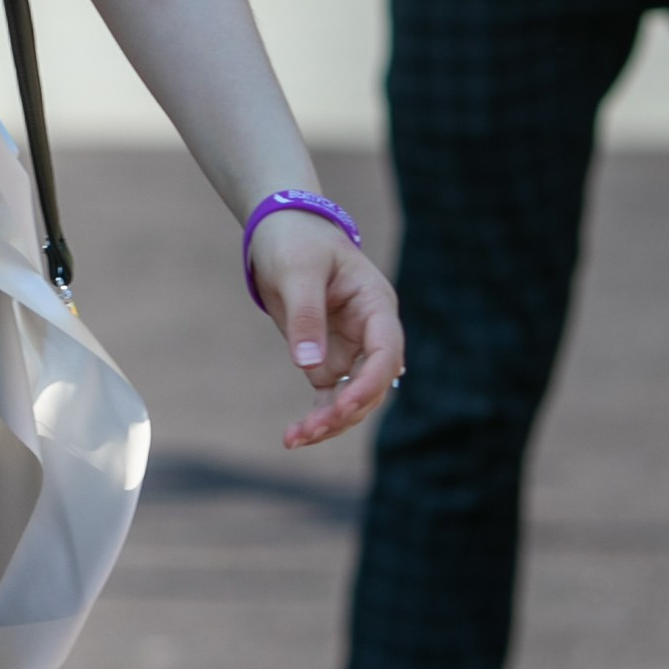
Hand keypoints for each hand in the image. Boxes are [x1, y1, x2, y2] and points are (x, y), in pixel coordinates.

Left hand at [245, 211, 403, 449]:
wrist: (281, 230)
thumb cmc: (295, 241)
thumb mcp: (298, 270)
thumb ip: (306, 315)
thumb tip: (309, 366)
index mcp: (375, 305)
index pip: (387, 352)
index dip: (370, 384)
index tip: (343, 407)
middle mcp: (369, 332)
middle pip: (371, 385)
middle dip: (344, 412)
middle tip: (308, 431)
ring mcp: (351, 348)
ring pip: (352, 398)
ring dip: (329, 422)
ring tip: (294, 439)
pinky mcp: (328, 357)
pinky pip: (329, 395)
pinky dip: (317, 416)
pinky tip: (295, 436)